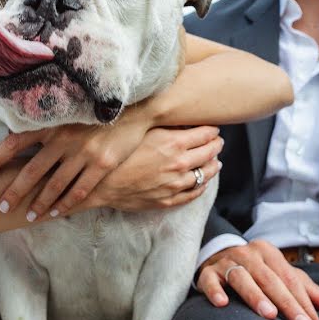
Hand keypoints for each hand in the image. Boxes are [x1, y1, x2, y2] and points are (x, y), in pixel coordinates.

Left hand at [0, 104, 154, 220]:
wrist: (136, 108)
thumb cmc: (97, 108)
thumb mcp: (69, 109)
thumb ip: (46, 122)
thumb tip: (16, 133)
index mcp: (52, 122)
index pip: (15, 141)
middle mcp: (64, 138)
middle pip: (32, 170)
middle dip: (15, 191)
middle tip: (3, 206)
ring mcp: (83, 153)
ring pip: (55, 185)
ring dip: (40, 203)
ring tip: (29, 216)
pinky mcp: (102, 165)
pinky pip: (80, 190)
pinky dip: (66, 204)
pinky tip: (57, 213)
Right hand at [89, 125, 222, 211]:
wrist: (101, 183)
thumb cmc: (119, 153)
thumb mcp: (142, 131)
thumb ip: (164, 126)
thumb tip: (181, 120)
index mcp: (174, 143)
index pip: (206, 134)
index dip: (212, 130)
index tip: (213, 128)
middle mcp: (179, 164)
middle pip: (210, 153)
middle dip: (216, 145)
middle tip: (217, 142)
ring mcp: (175, 184)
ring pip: (206, 174)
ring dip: (213, 166)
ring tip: (214, 162)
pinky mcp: (169, 199)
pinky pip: (194, 193)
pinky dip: (201, 185)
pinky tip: (201, 181)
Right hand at [196, 240, 318, 319]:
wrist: (217, 256)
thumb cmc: (256, 271)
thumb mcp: (281, 276)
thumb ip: (307, 291)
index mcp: (269, 253)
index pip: (290, 279)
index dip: (304, 303)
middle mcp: (248, 254)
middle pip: (270, 279)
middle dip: (288, 305)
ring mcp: (226, 261)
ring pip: (242, 278)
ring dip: (256, 296)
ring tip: (269, 315)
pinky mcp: (207, 272)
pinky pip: (209, 280)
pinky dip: (215, 290)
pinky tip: (222, 304)